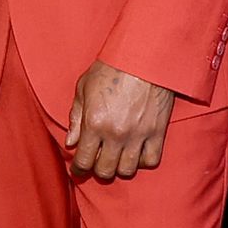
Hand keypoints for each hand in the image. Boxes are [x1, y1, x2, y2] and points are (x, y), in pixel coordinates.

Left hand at [63, 63, 173, 180]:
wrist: (144, 57)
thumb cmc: (111, 69)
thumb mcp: (83, 88)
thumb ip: (76, 118)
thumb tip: (71, 142)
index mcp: (94, 123)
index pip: (83, 161)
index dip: (79, 169)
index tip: (79, 170)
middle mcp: (115, 133)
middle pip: (105, 171)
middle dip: (98, 170)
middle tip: (97, 163)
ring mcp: (138, 135)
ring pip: (127, 170)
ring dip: (120, 168)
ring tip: (117, 158)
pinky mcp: (157, 132)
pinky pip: (151, 160)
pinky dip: (142, 161)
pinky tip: (136, 153)